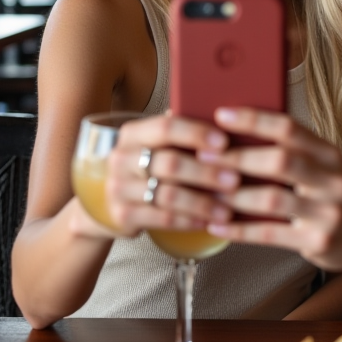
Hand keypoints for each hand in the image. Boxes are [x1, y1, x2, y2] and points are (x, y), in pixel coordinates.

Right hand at [105, 114, 239, 235]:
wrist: (107, 199)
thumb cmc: (146, 164)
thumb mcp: (155, 144)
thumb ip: (180, 133)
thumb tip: (224, 119)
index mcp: (133, 133)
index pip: (166, 128)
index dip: (196, 134)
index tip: (224, 142)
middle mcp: (121, 158)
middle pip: (170, 163)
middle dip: (206, 173)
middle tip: (235, 180)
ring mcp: (119, 188)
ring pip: (168, 195)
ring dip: (202, 203)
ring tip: (227, 209)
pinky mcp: (122, 215)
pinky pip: (163, 218)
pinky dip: (189, 220)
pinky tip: (207, 221)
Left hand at [201, 107, 341, 272]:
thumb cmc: (333, 193)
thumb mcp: (323, 165)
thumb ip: (290, 150)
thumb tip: (235, 133)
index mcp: (329, 152)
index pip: (289, 127)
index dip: (253, 119)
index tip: (220, 115)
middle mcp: (332, 179)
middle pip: (281, 160)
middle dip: (237, 157)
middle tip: (203, 156)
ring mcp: (328, 212)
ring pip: (273, 199)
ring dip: (233, 197)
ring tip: (205, 193)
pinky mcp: (319, 242)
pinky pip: (271, 234)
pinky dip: (240, 231)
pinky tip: (217, 227)